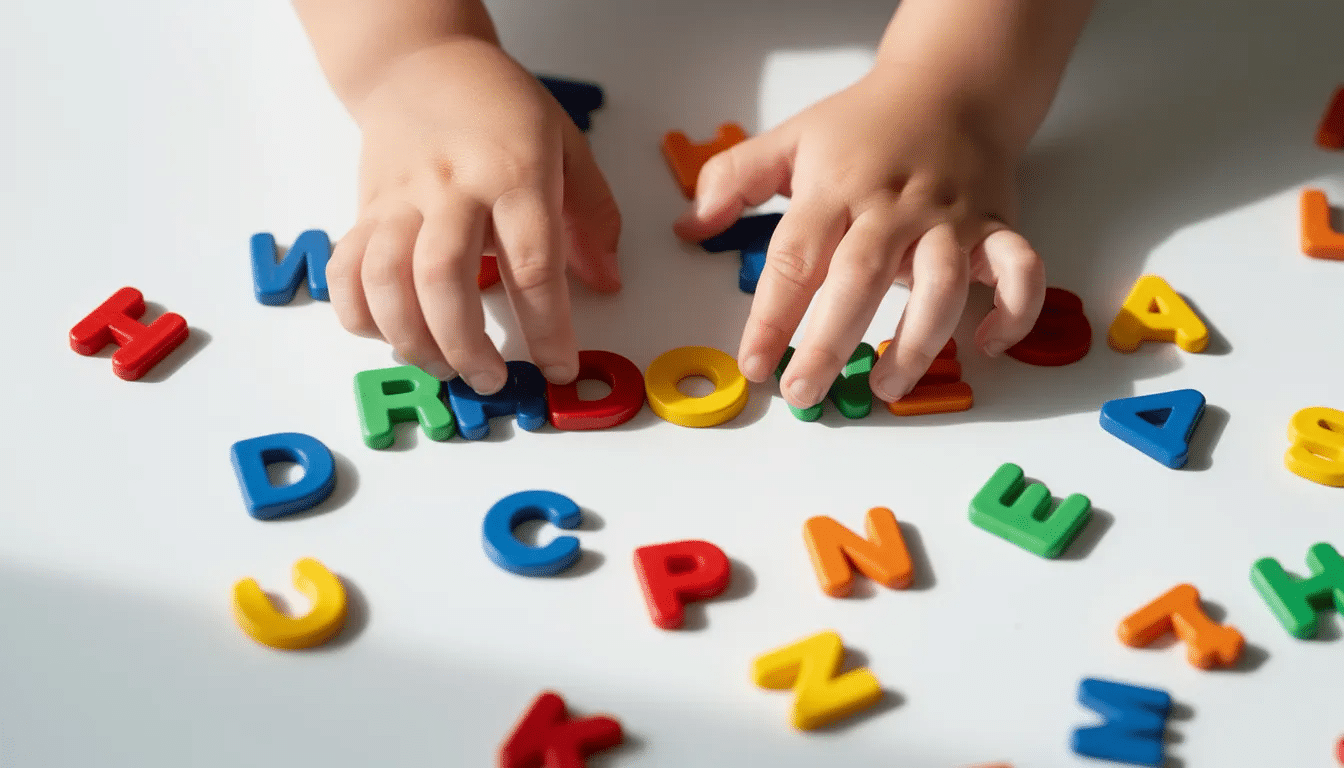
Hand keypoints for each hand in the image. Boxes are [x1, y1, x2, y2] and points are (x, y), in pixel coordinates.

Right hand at [327, 37, 620, 393]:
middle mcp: (452, 187)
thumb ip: (592, 216)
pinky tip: (388, 334)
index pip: (533, 263)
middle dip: (466, 345)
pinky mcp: (364, 209)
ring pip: (387, 279)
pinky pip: (345, 270)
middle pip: (445, 278)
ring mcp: (400, 199)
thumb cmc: (502, 110)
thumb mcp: (567, 147)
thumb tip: (606, 283)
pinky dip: (358, 314)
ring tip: (443, 367)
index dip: (548, 327)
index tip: (558, 368)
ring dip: (411, 339)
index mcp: (515, 173)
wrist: (420, 64)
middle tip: (490, 380)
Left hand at [674, 66, 1044, 409]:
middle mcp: (892, 206)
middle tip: (805, 392)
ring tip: (887, 386)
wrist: (953, 85)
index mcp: (836, 188)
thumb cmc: (867, 125)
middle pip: (859, 279)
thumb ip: (734, 180)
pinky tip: (986, 347)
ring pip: (942, 285)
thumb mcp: (791, 139)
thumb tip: (688, 226)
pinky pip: (1020, 271)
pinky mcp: (997, 225)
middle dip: (830, 342)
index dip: (771, 317)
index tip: (754, 365)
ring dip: (917, 342)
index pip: (795, 258)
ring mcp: (949, 218)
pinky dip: (1013, 313)